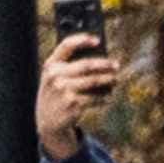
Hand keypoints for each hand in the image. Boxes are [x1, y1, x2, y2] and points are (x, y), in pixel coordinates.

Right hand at [38, 33, 118, 156]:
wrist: (47, 122)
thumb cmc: (56, 95)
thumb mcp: (54, 78)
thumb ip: (69, 65)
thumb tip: (100, 57)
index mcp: (50, 66)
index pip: (66, 45)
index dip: (83, 40)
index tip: (98, 40)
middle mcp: (55, 76)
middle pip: (86, 64)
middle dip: (105, 64)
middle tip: (116, 65)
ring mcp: (63, 91)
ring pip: (94, 81)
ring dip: (108, 80)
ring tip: (115, 80)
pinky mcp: (72, 104)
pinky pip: (95, 97)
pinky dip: (104, 97)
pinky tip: (108, 97)